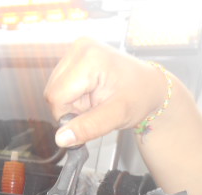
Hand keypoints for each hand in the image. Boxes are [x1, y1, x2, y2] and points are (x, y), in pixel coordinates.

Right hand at [44, 38, 168, 146]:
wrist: (149, 86)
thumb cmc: (139, 97)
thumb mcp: (117, 116)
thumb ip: (88, 127)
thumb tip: (61, 139)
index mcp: (89, 58)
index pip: (56, 96)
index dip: (68, 115)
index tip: (91, 116)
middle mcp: (79, 48)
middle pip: (53, 91)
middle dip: (70, 108)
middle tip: (95, 108)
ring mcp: (76, 50)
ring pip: (54, 89)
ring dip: (71, 103)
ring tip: (94, 101)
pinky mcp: (75, 56)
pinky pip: (60, 84)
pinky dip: (72, 96)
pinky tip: (90, 94)